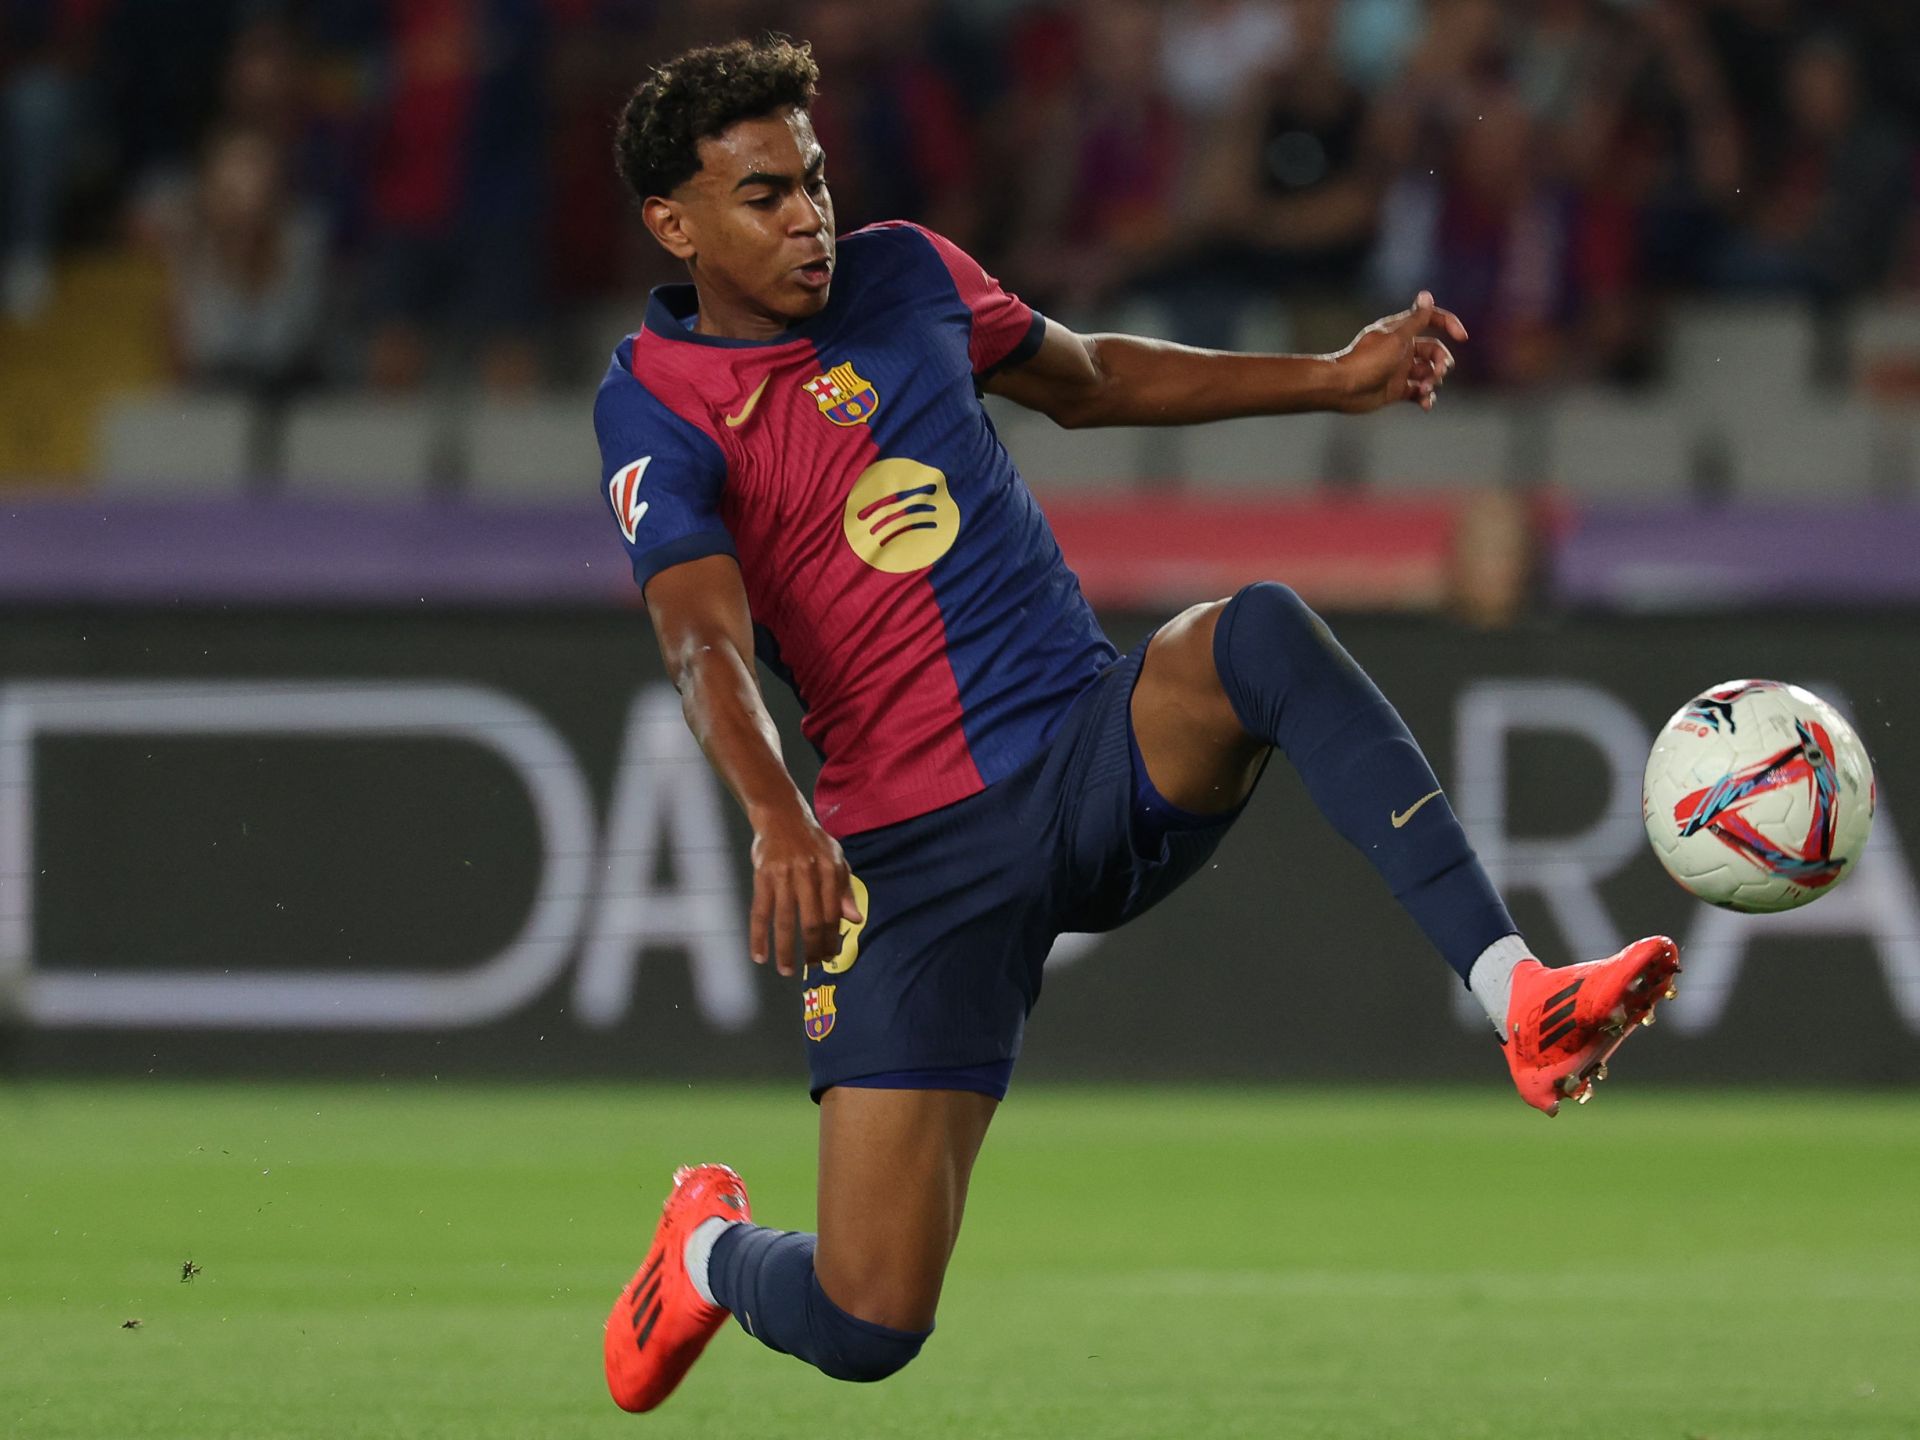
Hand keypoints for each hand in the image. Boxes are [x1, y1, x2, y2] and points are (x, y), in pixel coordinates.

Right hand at [747, 802, 863, 976]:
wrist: (781, 816)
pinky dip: (758, 936)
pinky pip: (760, 912)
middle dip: (812, 949)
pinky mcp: (762, 876)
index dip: (832, 939)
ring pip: (785, 921)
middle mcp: (808, 873)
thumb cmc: (813, 842)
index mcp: (831, 869)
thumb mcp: (836, 859)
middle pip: (811, 922)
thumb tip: (855, 920)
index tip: (830, 956)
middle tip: (811, 966)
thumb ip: (845, 890)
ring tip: (786, 970)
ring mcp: (783, 875)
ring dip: (786, 950)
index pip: (833, 913)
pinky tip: (759, 955)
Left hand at [1330, 290, 1466, 413]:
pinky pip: (1418, 392)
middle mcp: (1402, 349)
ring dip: (1433, 381)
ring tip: (1424, 389)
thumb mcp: (1397, 338)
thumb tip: (1427, 295)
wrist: (1343, 389)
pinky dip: (1425, 398)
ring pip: (1428, 373)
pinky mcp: (1396, 390)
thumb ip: (1416, 320)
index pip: (1431, 320)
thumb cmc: (1367, 361)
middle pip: (1434, 351)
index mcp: (1401, 331)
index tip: (1462, 337)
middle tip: (1437, 374)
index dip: (1449, 325)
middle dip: (1441, 362)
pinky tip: (1426, 404)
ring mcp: (1400, 370)